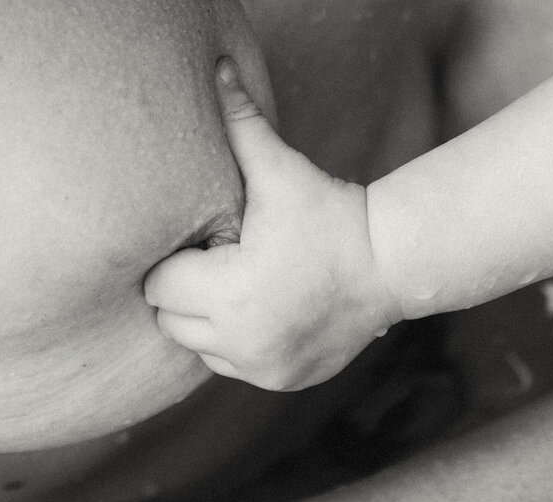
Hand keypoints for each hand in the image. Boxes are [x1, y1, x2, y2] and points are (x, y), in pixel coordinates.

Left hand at [144, 58, 402, 391]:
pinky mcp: (279, 381)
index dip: (181, 260)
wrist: (392, 266)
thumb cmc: (331, 213)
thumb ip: (241, 126)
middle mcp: (241, 340)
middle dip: (186, 293)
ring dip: (207, 322)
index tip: (213, 243)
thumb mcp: (281, 173)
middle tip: (224, 265)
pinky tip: (265, 311)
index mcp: (230, 294)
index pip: (160, 286)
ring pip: (198, 349)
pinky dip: (237, 344)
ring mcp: (261, 368)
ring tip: (245, 288)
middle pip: (170, 322)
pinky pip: (231, 367)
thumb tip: (217, 69)